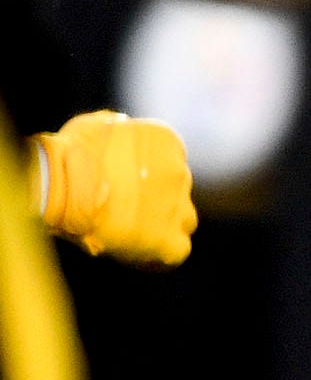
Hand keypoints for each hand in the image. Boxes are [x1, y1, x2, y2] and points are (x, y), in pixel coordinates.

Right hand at [35, 112, 195, 264]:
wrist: (58, 185)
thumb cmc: (67, 154)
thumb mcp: (95, 126)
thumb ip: (116, 129)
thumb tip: (119, 127)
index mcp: (167, 142)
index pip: (167, 164)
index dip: (147, 179)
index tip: (123, 187)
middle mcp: (180, 172)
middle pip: (175, 192)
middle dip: (156, 201)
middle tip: (122, 211)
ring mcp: (177, 206)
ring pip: (183, 219)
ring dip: (163, 225)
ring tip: (130, 232)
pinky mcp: (169, 239)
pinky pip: (177, 250)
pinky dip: (160, 253)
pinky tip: (139, 253)